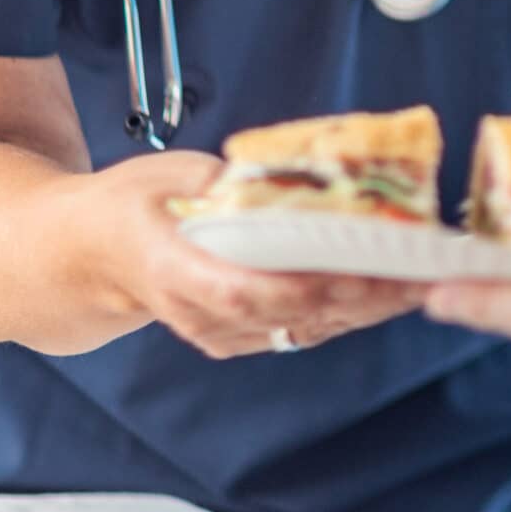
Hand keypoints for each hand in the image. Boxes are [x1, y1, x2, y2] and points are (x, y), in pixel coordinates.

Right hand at [78, 150, 427, 358]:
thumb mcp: (168, 174)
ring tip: (423, 277)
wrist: (87, 257)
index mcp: (172, 270)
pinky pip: (301, 329)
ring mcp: (219, 333)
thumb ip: (227, 181)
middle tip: (419, 270)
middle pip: (289, 315)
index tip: (360, 273)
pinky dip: (348, 312)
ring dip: (366, 307)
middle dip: (360, 296)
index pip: (245, 292)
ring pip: (303, 328)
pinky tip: (390, 289)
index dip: (306, 289)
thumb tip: (290, 177)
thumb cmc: (128, 205)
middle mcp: (198, 313)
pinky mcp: (239, 338)